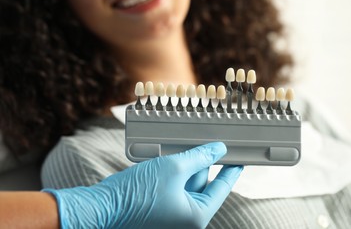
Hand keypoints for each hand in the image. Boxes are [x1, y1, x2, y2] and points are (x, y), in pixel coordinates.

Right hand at [44, 142, 242, 228]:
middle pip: (202, 182)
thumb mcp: (174, 168)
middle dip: (204, 161)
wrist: (102, 206)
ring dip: (187, 162)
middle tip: (209, 141)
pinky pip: (174, 184)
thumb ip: (199, 157)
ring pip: (187, 181)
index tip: (239, 159)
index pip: (221, 188)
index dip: (232, 170)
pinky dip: (175, 169)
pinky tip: (173, 153)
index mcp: (196, 215)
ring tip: (189, 143)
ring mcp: (172, 211)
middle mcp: (185, 216)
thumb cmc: (137, 193)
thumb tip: (218, 150)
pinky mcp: (160, 205)